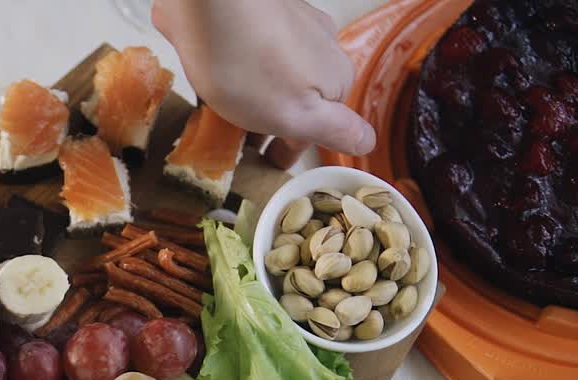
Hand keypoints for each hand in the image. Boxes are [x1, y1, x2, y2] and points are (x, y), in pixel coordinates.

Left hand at [153, 0, 375, 166]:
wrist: (208, 3)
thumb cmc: (249, 65)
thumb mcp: (296, 114)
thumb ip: (336, 130)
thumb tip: (369, 141)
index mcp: (336, 76)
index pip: (322, 123)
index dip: (294, 148)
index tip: (268, 165)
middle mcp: (320, 45)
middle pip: (298, 97)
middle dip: (273, 125)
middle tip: (241, 147)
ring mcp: (289, 24)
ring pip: (274, 76)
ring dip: (251, 101)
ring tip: (220, 121)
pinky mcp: (254, 15)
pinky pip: (249, 55)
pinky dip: (235, 74)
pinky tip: (210, 85)